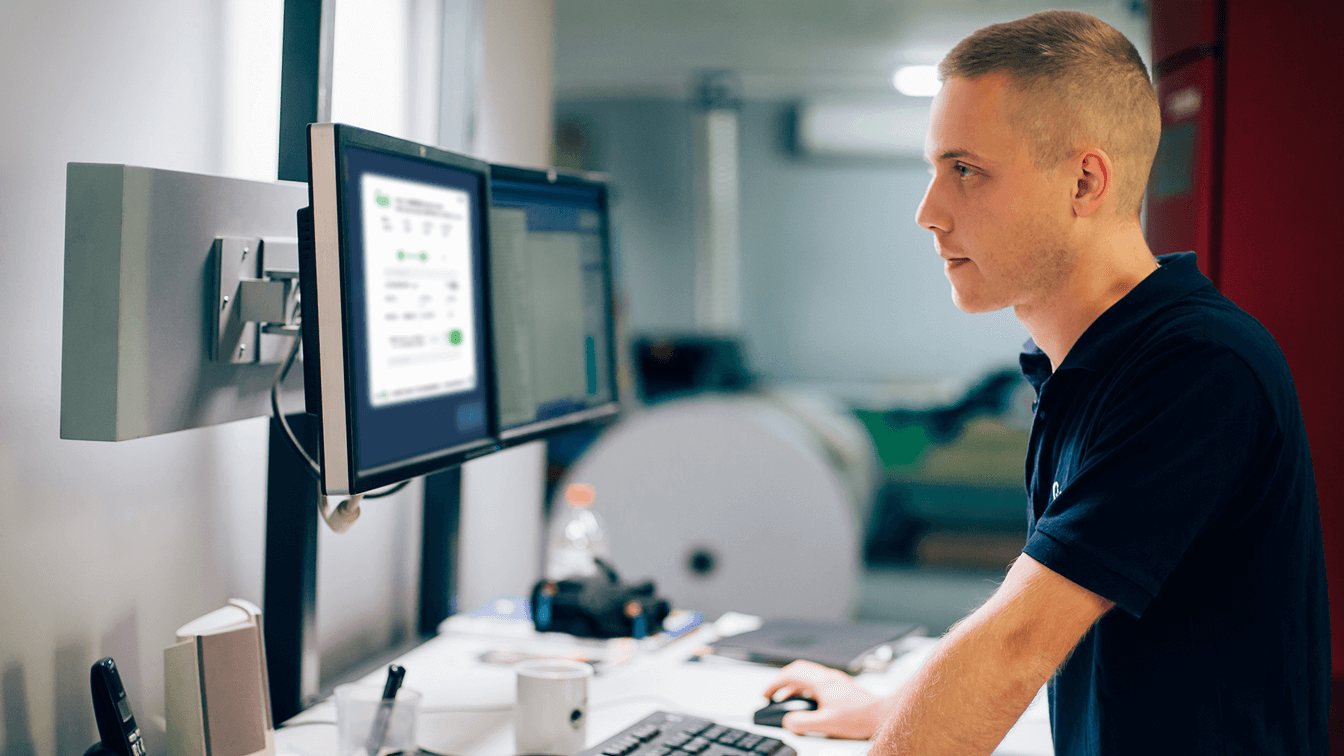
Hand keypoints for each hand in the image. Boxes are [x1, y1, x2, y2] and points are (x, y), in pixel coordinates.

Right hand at [761, 660, 887, 739]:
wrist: (881, 715)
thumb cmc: (860, 718)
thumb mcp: (826, 724)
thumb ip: (803, 723)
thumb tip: (788, 721)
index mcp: (822, 682)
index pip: (791, 674)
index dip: (774, 684)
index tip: (766, 694)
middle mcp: (829, 677)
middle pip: (798, 669)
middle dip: (781, 680)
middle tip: (773, 693)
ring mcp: (836, 680)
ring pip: (808, 674)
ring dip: (794, 684)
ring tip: (787, 699)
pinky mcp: (842, 686)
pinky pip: (818, 680)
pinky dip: (806, 688)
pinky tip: (808, 701)